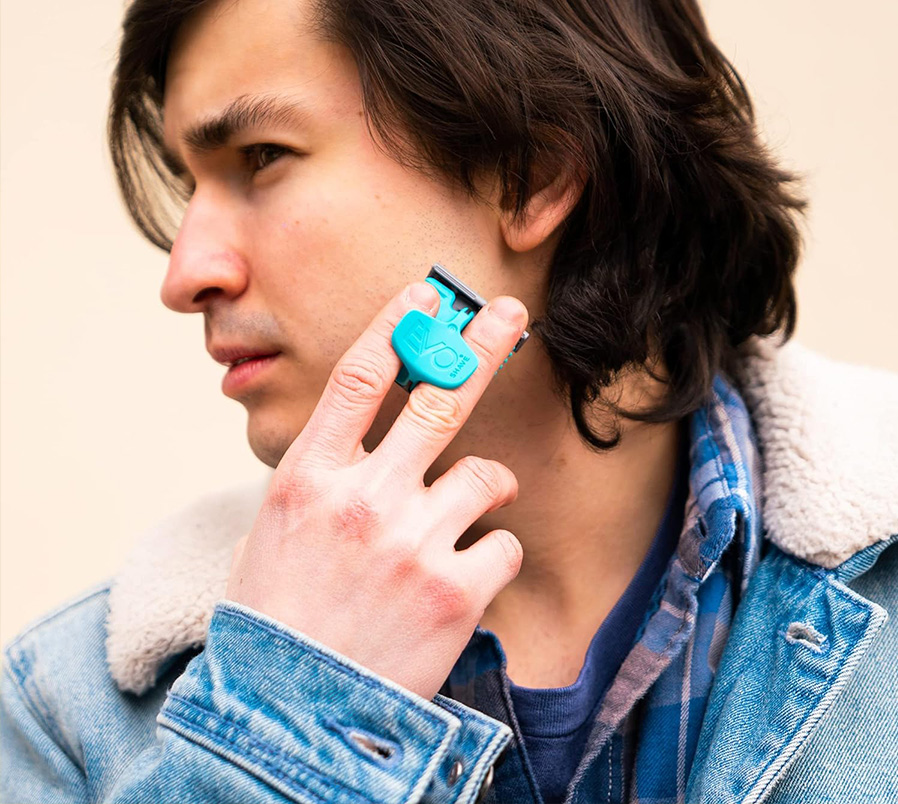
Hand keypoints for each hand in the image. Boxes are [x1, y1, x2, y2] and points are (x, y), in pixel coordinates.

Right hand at [225, 281, 528, 701]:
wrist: (286, 712)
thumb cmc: (280, 612)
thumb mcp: (281, 525)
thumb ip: (326, 472)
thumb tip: (371, 429)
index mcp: (309, 475)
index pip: (358, 377)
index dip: (396, 325)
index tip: (425, 293)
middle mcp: (362, 497)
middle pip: (438, 399)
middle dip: (479, 346)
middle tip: (508, 313)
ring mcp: (411, 542)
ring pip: (484, 476)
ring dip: (483, 489)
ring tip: (460, 517)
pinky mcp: (454, 590)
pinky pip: (503, 543)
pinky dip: (491, 554)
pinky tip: (460, 580)